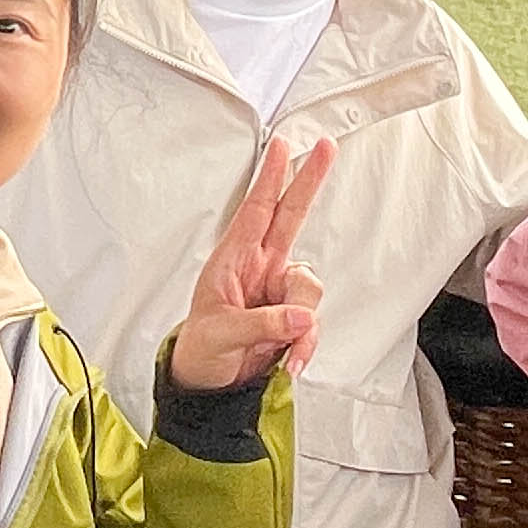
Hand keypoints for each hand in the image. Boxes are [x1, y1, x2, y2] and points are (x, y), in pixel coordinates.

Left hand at [171, 137, 334, 389]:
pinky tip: (289, 363)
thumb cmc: (201, 347)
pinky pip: (313, 322)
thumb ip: (262, 324)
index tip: (283, 147)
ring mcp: (280, 290)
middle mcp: (260, 267)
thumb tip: (301, 317)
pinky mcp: (294, 315)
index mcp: (233, 260)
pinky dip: (305, 345)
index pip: (255, 212)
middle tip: (325, 148)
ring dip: (302, 321)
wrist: (208, 380)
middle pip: (291, 216)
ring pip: (310, 286)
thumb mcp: (221, 334)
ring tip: (282, 351)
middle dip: (309, 181)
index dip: (270, 179)